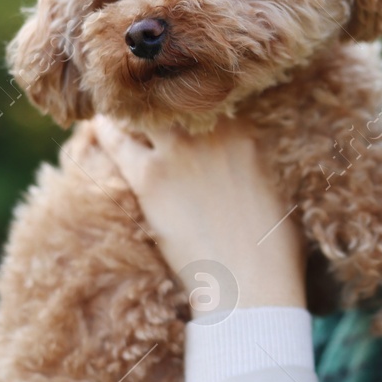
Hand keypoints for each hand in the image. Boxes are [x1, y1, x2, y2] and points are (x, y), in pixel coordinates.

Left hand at [89, 114, 306, 313]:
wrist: (250, 286)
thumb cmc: (275, 248)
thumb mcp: (283, 190)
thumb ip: (263, 159)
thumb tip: (256, 152)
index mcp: (247, 130)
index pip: (211, 95)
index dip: (194, 96)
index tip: (184, 96)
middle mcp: (212, 130)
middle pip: (175, 97)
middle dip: (162, 96)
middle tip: (149, 99)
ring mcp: (178, 152)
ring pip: (144, 112)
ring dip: (132, 110)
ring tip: (119, 107)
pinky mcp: (149, 178)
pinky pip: (116, 141)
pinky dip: (105, 129)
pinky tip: (97, 124)